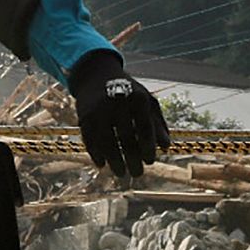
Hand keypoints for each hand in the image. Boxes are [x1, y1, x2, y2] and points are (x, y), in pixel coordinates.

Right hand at [69, 50, 169, 181]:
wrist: (96, 75)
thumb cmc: (129, 92)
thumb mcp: (147, 100)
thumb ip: (158, 122)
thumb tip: (166, 147)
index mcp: (137, 98)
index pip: (144, 128)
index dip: (148, 147)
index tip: (150, 162)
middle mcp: (118, 102)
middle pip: (126, 138)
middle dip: (132, 159)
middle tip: (138, 174)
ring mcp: (99, 109)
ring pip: (107, 142)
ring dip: (114, 161)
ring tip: (122, 174)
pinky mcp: (84, 116)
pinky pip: (90, 139)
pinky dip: (96, 154)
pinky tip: (102, 165)